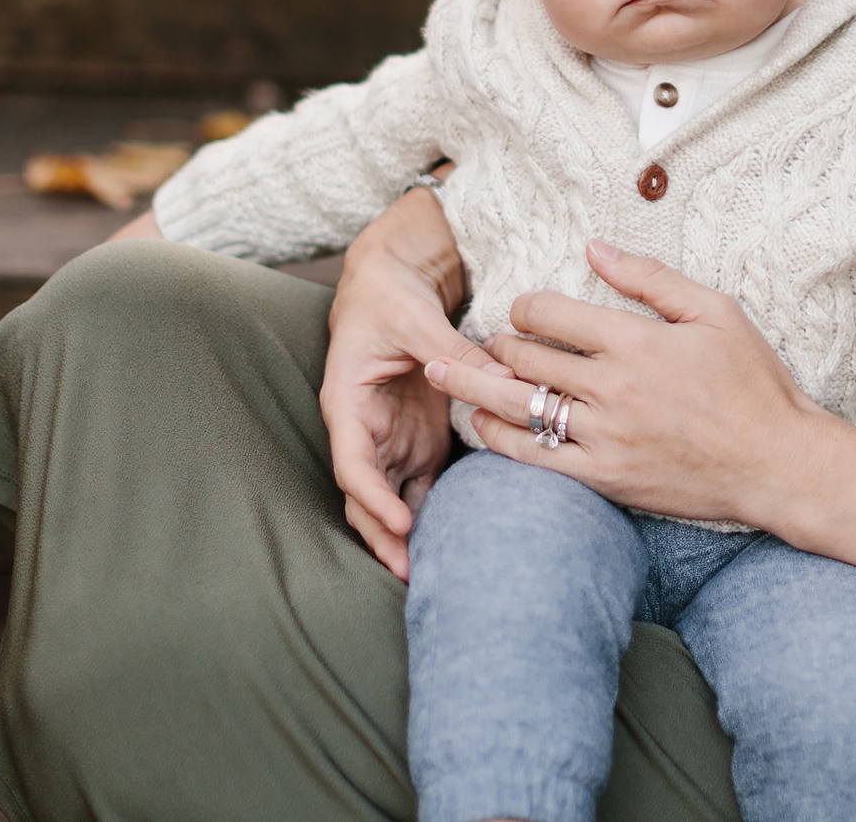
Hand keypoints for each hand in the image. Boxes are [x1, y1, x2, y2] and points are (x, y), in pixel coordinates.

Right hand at [320, 183, 498, 579]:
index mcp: (347, 401)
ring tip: (432, 575)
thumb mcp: (417, 317)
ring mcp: (391, 438)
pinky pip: (421, 486)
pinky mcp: (417, 439)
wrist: (390, 280)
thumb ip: (454, 351)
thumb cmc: (390, 295)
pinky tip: (455, 543)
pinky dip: (434, 515)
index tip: (400, 525)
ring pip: (391, 500)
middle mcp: (365, 429)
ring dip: (406, 536)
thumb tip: (508, 381)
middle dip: (385, 536)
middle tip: (413, 574)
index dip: (373, 497)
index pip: (351, 462)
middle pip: (366, 496)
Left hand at [424, 242, 827, 529]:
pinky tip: (481, 426)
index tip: (523, 310)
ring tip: (444, 373)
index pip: (549, 315)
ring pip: (519, 408)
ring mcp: (605, 438)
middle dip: (497, 345)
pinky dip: (501, 441)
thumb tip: (594, 247)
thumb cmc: (754, 382)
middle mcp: (611, 389)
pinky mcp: (606, 478)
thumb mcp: (715, 312)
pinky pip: (537, 460)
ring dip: (477, 387)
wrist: (777, 462)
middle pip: (526, 359)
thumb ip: (650, 278)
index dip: (524, 307)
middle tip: (482, 340)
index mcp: (634, 342)